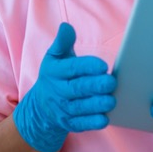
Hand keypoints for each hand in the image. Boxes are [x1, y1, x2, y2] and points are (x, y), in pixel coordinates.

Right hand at [13, 23, 116, 151]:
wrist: (41, 107)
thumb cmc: (55, 76)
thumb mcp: (55, 57)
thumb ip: (62, 42)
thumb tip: (66, 27)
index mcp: (55, 72)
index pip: (71, 68)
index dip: (87, 67)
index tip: (103, 65)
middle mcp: (57, 91)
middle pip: (77, 89)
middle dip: (95, 86)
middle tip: (112, 83)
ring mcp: (63, 109)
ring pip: (80, 108)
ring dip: (96, 105)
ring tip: (111, 100)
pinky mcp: (69, 123)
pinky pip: (80, 124)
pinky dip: (92, 123)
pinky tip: (105, 119)